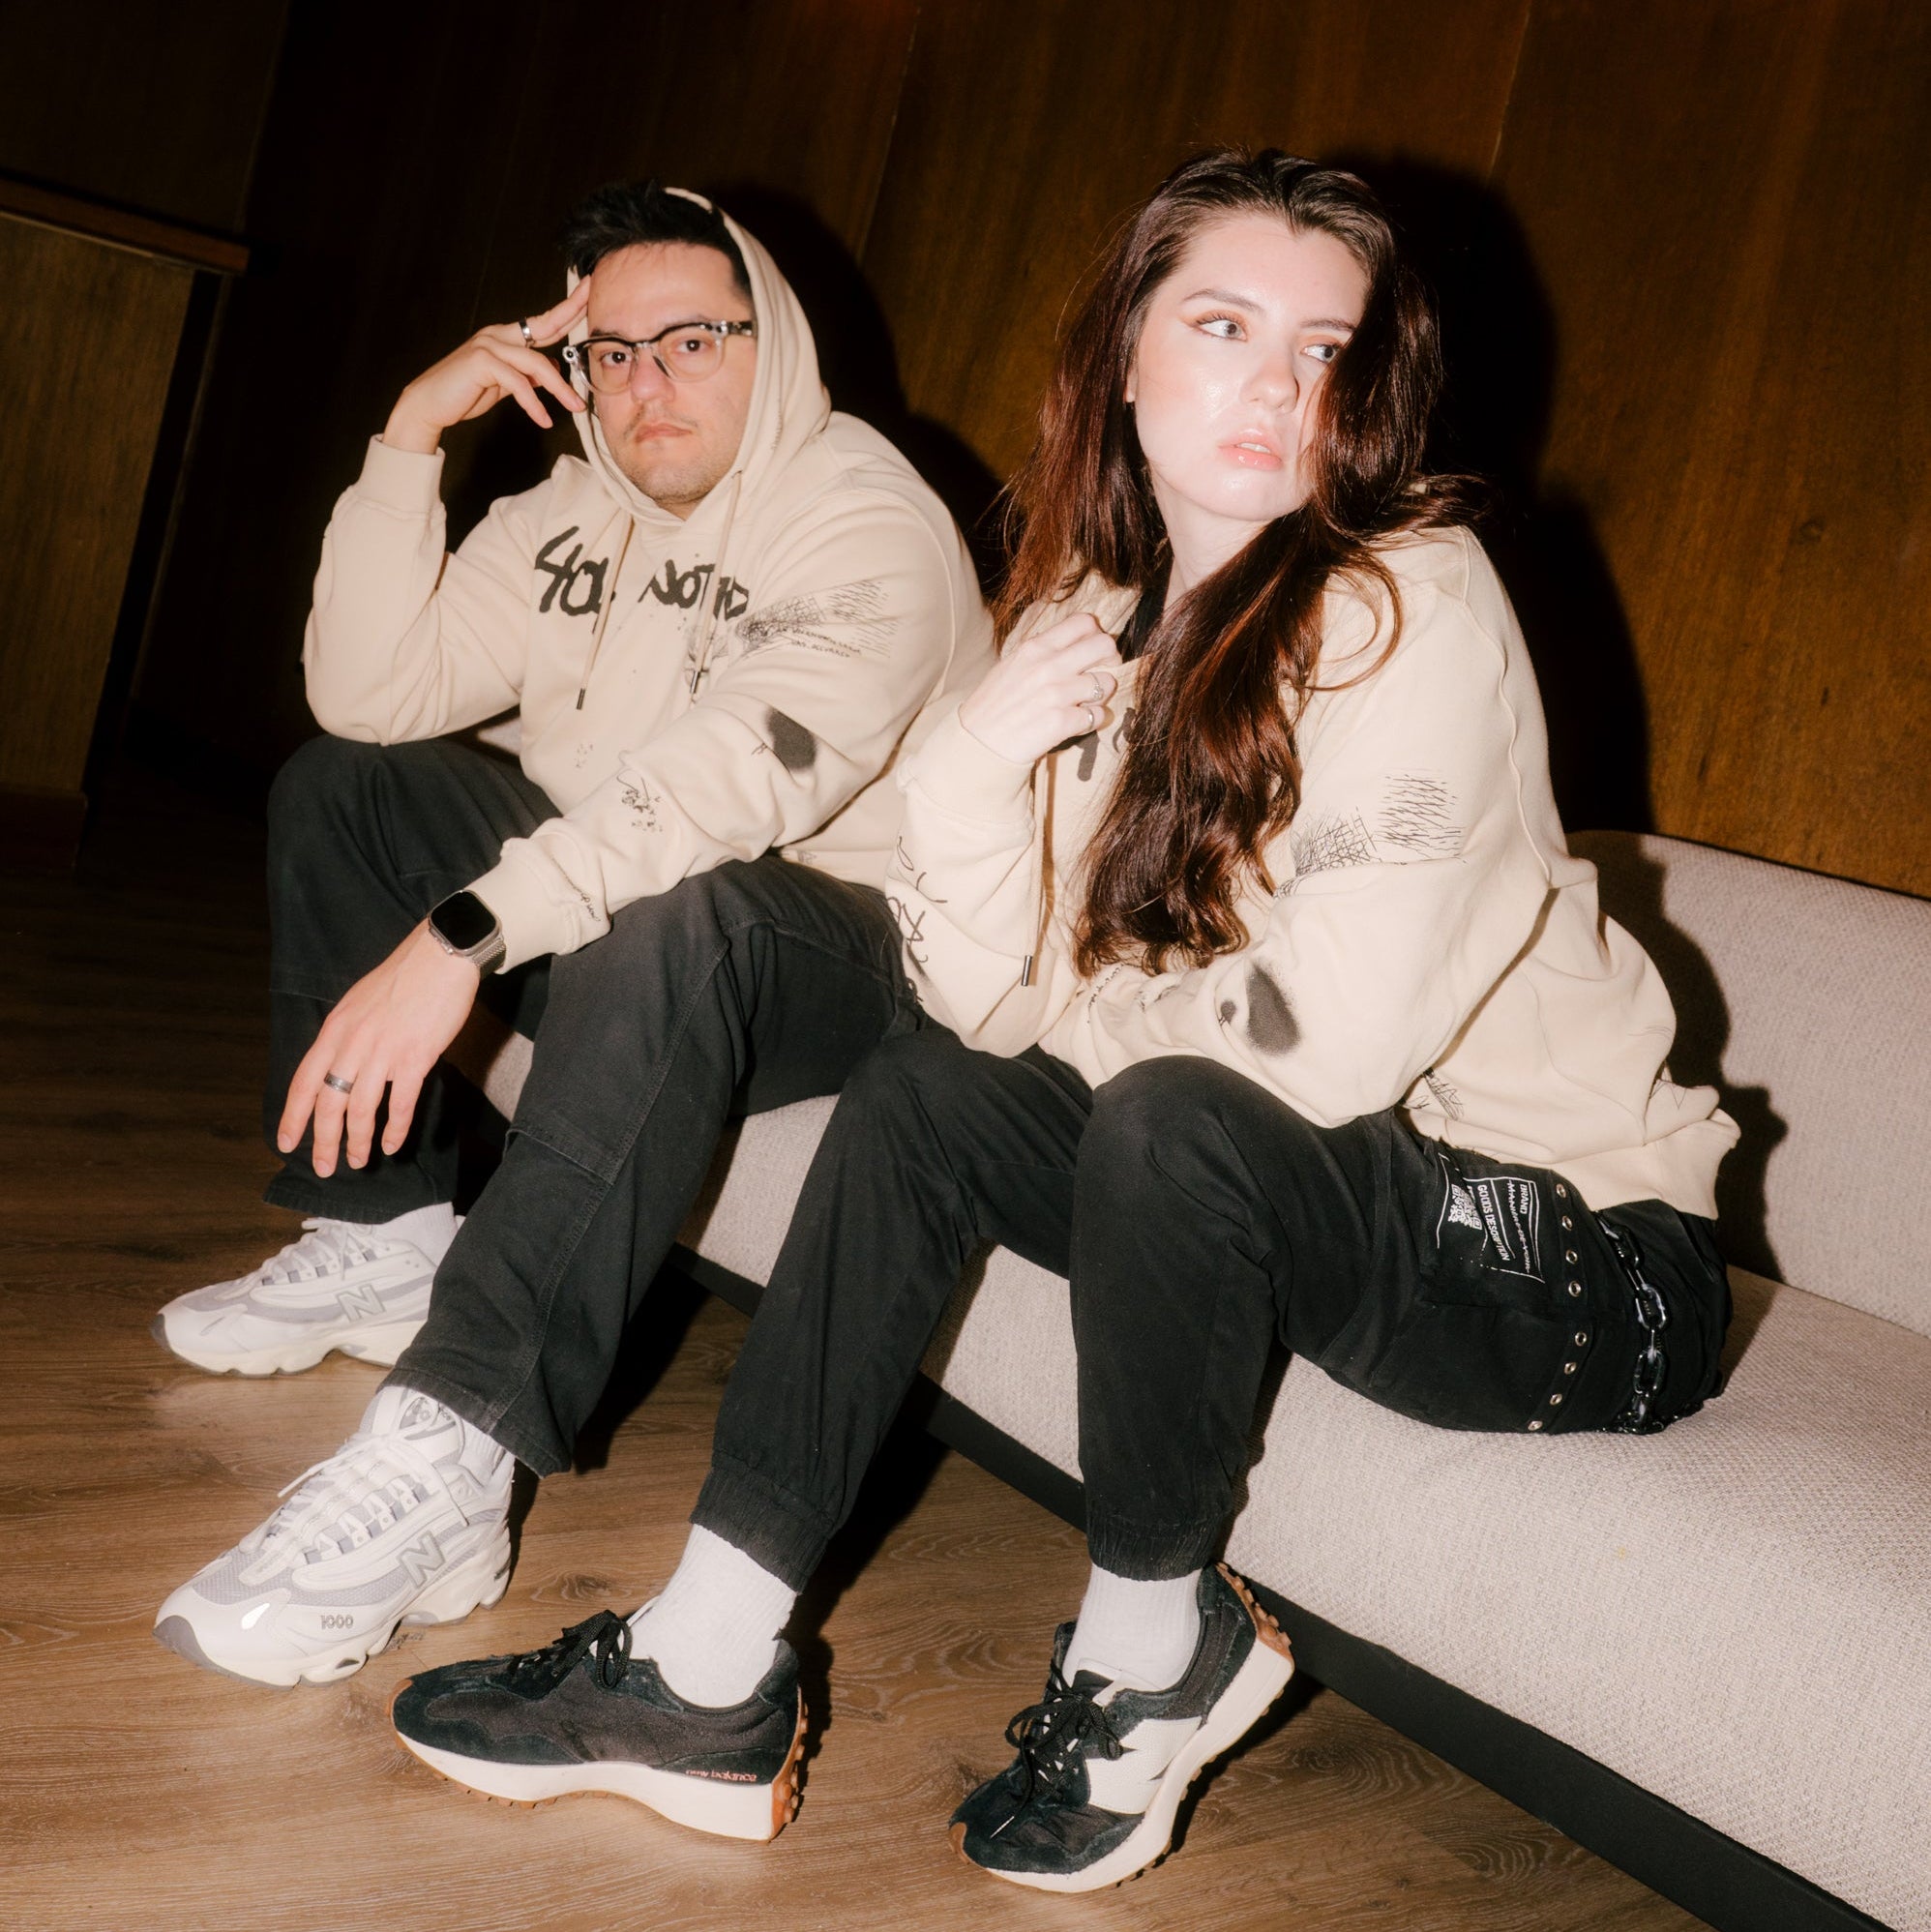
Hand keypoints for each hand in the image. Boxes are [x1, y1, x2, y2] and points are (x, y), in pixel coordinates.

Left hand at [278, 924, 481, 1176]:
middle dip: (323, 1141)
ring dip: (357, 1142)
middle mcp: (352, 1043)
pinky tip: (393, 1145)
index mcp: (335, 1029)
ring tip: (358, 1162)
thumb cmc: (404, 977)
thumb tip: (341, 1065)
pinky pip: (400, 1104)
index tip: (286, 1143)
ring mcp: (383, 1051)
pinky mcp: (415, 1057)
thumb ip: (346, 1035)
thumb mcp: (359, 1003)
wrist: (441, 955)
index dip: (293, 1117)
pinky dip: (394, 1130)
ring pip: (360, 1109)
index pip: (304, 1082)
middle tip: (324, 1167)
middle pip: (328, 1104)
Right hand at [381, 282, 591, 453]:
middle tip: (601, 313)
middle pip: (545, 326)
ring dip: (559, 388)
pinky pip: (518, 383)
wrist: (430, 404)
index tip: (590, 290)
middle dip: (573, 315)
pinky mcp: (481, 362)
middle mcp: (498, 334)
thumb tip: (553, 369)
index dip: (569, 306)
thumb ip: (528, 374)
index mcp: (506, 336)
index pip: (544, 320)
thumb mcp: (505, 384)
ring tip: (575, 407)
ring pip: (536, 362)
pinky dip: (533, 404)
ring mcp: (488, 345)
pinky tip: (543, 420)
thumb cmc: (465, 393)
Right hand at [958, 612, 1122, 765]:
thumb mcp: (1012, 666)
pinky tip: (1076, 724)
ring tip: (1084, 704)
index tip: (1094, 652)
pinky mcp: (1061, 722)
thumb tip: (1074, 647)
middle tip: (1100, 676)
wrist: (976, 743)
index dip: (1097, 636)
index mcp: (1035, 648)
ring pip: (1106, 683)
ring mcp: (1056, 694)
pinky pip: (1098, 715)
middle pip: (1104, 645)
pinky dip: (1092, 721)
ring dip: (1100, 696)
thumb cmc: (992, 706)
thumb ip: (1042, 654)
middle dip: (1111, 660)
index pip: (1084, 622)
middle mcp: (1048, 665)